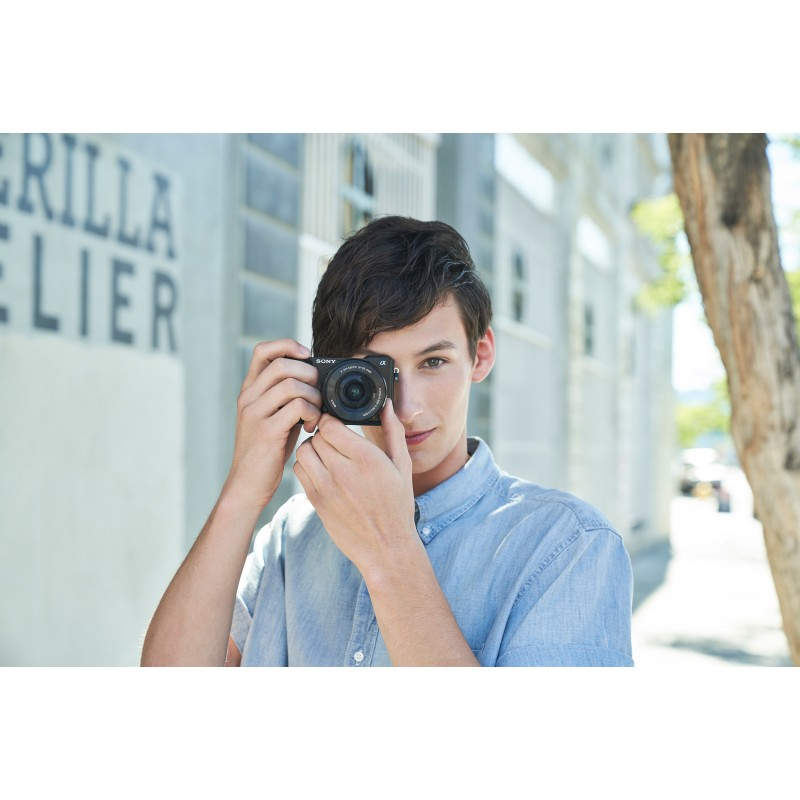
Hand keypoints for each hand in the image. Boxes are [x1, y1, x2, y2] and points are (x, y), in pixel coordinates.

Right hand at [223, 338, 321, 512]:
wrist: (247, 485)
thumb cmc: (266, 451)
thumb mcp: (273, 417)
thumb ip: (286, 397)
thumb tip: (315, 378)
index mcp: (249, 391)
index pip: (263, 351)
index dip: (287, 346)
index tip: (307, 355)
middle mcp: (248, 398)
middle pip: (282, 365)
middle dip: (309, 374)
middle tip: (318, 393)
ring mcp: (255, 414)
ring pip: (291, 384)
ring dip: (314, 396)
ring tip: (316, 413)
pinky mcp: (266, 431)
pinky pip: (298, 407)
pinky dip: (312, 413)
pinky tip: (312, 426)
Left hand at [293, 399, 418, 574]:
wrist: (385, 547)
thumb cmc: (397, 505)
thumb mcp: (402, 466)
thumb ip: (393, 431)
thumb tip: (387, 405)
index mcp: (366, 459)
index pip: (330, 425)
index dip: (331, 420)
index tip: (338, 423)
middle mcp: (343, 471)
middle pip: (316, 436)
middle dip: (324, 433)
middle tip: (334, 439)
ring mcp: (326, 487)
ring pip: (303, 451)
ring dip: (312, 448)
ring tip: (327, 453)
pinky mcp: (316, 501)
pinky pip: (299, 471)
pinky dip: (307, 465)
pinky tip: (322, 470)